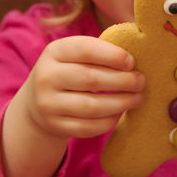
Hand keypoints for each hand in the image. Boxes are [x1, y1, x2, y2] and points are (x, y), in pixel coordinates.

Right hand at [15, 36, 144, 140]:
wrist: (36, 102)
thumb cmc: (67, 71)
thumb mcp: (73, 55)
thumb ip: (98, 52)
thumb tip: (134, 59)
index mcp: (54, 51)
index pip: (86, 49)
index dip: (113, 55)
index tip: (132, 62)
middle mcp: (46, 77)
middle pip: (91, 79)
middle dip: (122, 81)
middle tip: (140, 81)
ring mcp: (48, 104)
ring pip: (92, 106)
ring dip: (121, 103)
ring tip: (137, 98)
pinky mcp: (55, 126)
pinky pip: (88, 127)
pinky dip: (109, 121)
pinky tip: (120, 113)